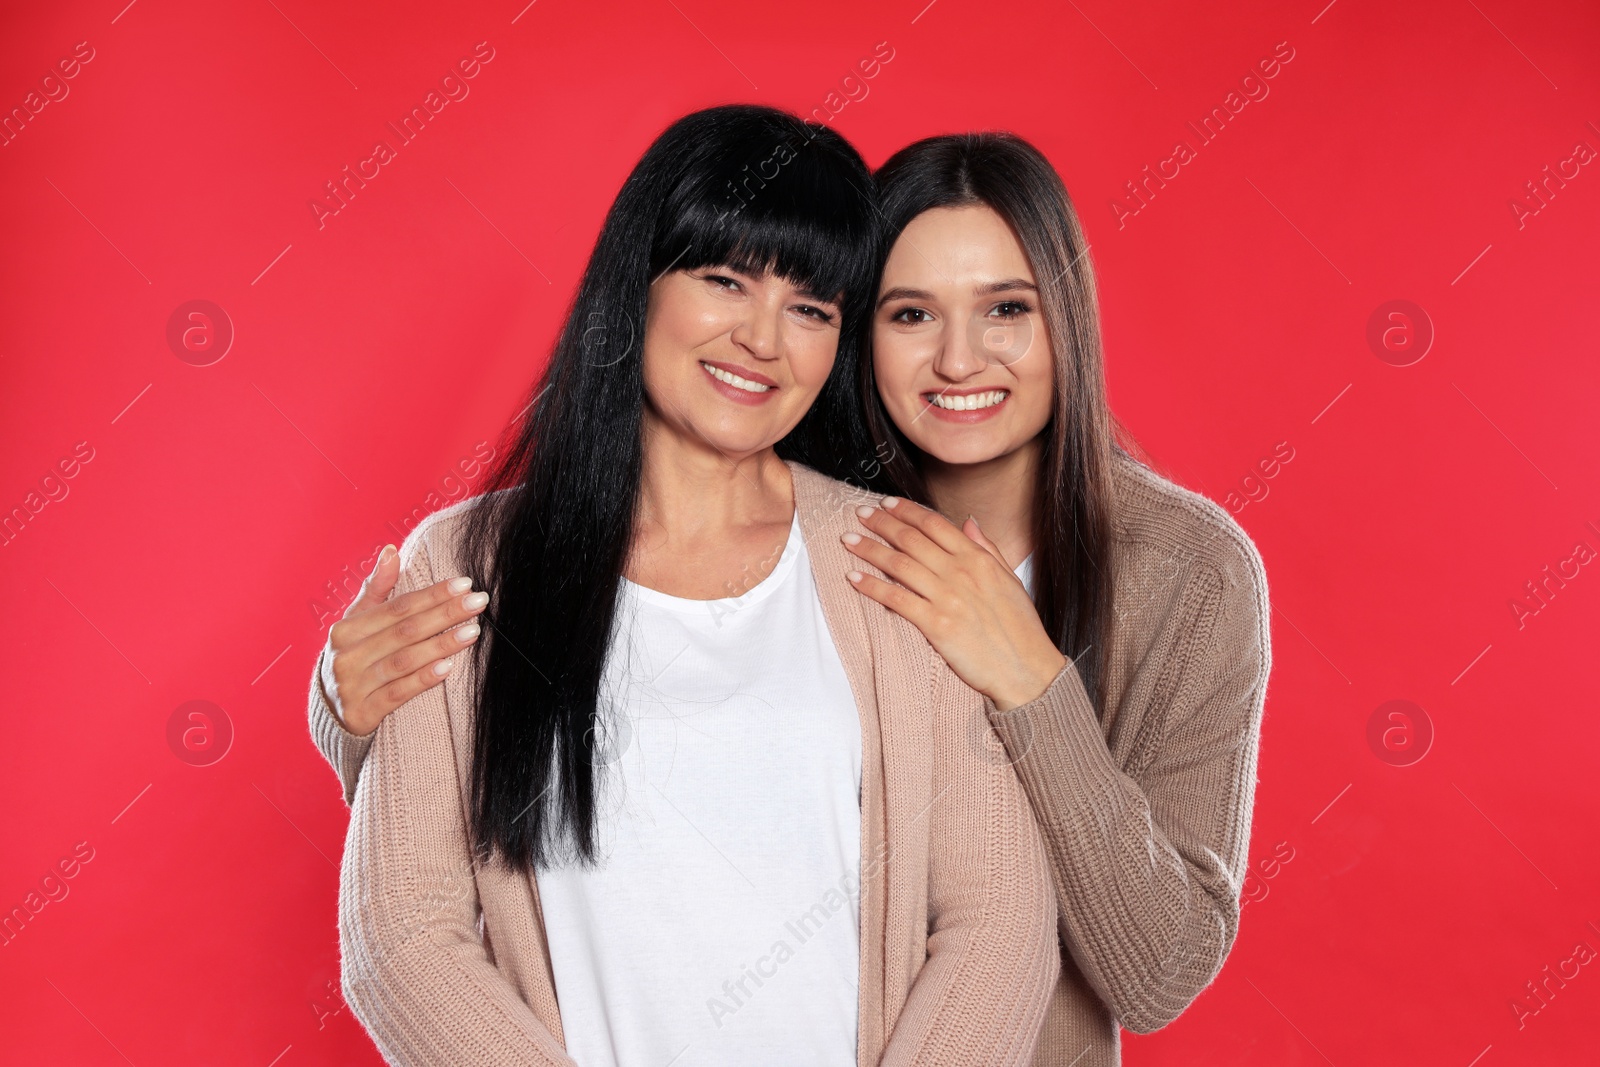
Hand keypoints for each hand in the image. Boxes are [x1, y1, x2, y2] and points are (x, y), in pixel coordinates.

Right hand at [319, 544, 489, 735]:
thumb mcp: (356, 622)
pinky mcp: (361, 714)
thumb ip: (376, 588)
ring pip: (404, 661)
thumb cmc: (352, 657)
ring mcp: (352, 686)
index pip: (397, 607)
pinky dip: (423, 679)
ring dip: (441, 645)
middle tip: (478, 602)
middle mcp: (347, 656)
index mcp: (346, 629)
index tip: (464, 584)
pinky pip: (398, 694)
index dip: (432, 595)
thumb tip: (391, 550)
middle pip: (405, 631)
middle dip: (445, 614)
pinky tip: (448, 668)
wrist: (328, 711)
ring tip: (472, 632)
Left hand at [842, 497, 1066, 711]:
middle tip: (860, 514)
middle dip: (881, 523)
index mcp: (978, 559)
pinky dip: (872, 587)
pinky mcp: (936, 625)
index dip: (907, 511)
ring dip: (869, 549)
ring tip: (848, 540)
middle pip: (911, 539)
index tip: (886, 504)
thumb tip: (968, 522)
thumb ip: (987, 548)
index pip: (935, 525)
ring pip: (898, 565)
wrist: (1026, 669)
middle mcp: (961, 573)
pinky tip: (853, 578)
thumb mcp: (1010, 579)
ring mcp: (947, 598)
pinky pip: (896, 600)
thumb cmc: (1020, 628)